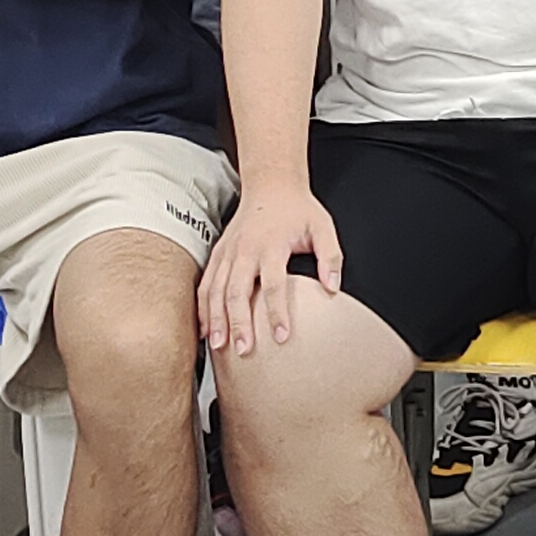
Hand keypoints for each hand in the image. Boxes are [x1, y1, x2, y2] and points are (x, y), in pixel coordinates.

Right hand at [200, 180, 339, 354]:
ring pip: (215, 290)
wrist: (271, 186)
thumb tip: (332, 286)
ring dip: (216, 320)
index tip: (281, 336)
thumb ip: (331, 256)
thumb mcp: (322, 226)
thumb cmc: (298, 209)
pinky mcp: (218, 254)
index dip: (276, 312)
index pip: (273, 284)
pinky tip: (206, 329)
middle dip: (239, 323)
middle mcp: (245, 249)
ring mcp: (228, 252)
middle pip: (236, 291)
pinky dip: (203, 308)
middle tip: (244, 350)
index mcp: (271, 244)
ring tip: (220, 346)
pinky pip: (206, 284)